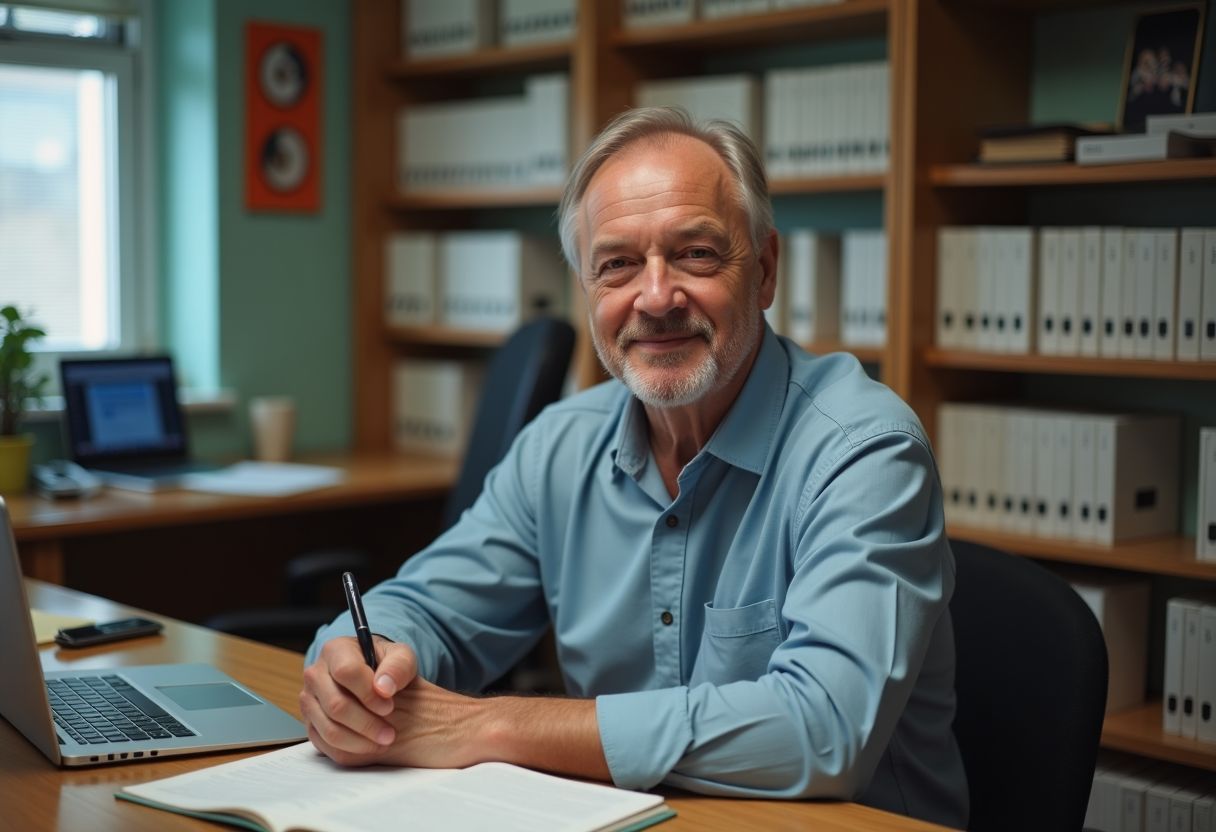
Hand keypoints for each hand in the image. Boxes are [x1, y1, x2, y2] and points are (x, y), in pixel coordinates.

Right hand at [299, 635, 419, 763]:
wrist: (373, 678)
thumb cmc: (386, 666)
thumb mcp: (401, 658)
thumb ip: (398, 667)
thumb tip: (384, 688)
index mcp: (335, 651)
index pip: (346, 672)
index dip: (368, 693)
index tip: (389, 706)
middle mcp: (315, 675)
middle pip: (336, 705)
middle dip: (367, 724)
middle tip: (390, 733)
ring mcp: (309, 701)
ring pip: (329, 729)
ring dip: (360, 741)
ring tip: (384, 741)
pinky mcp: (310, 723)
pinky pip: (325, 744)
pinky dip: (350, 751)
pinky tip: (371, 747)